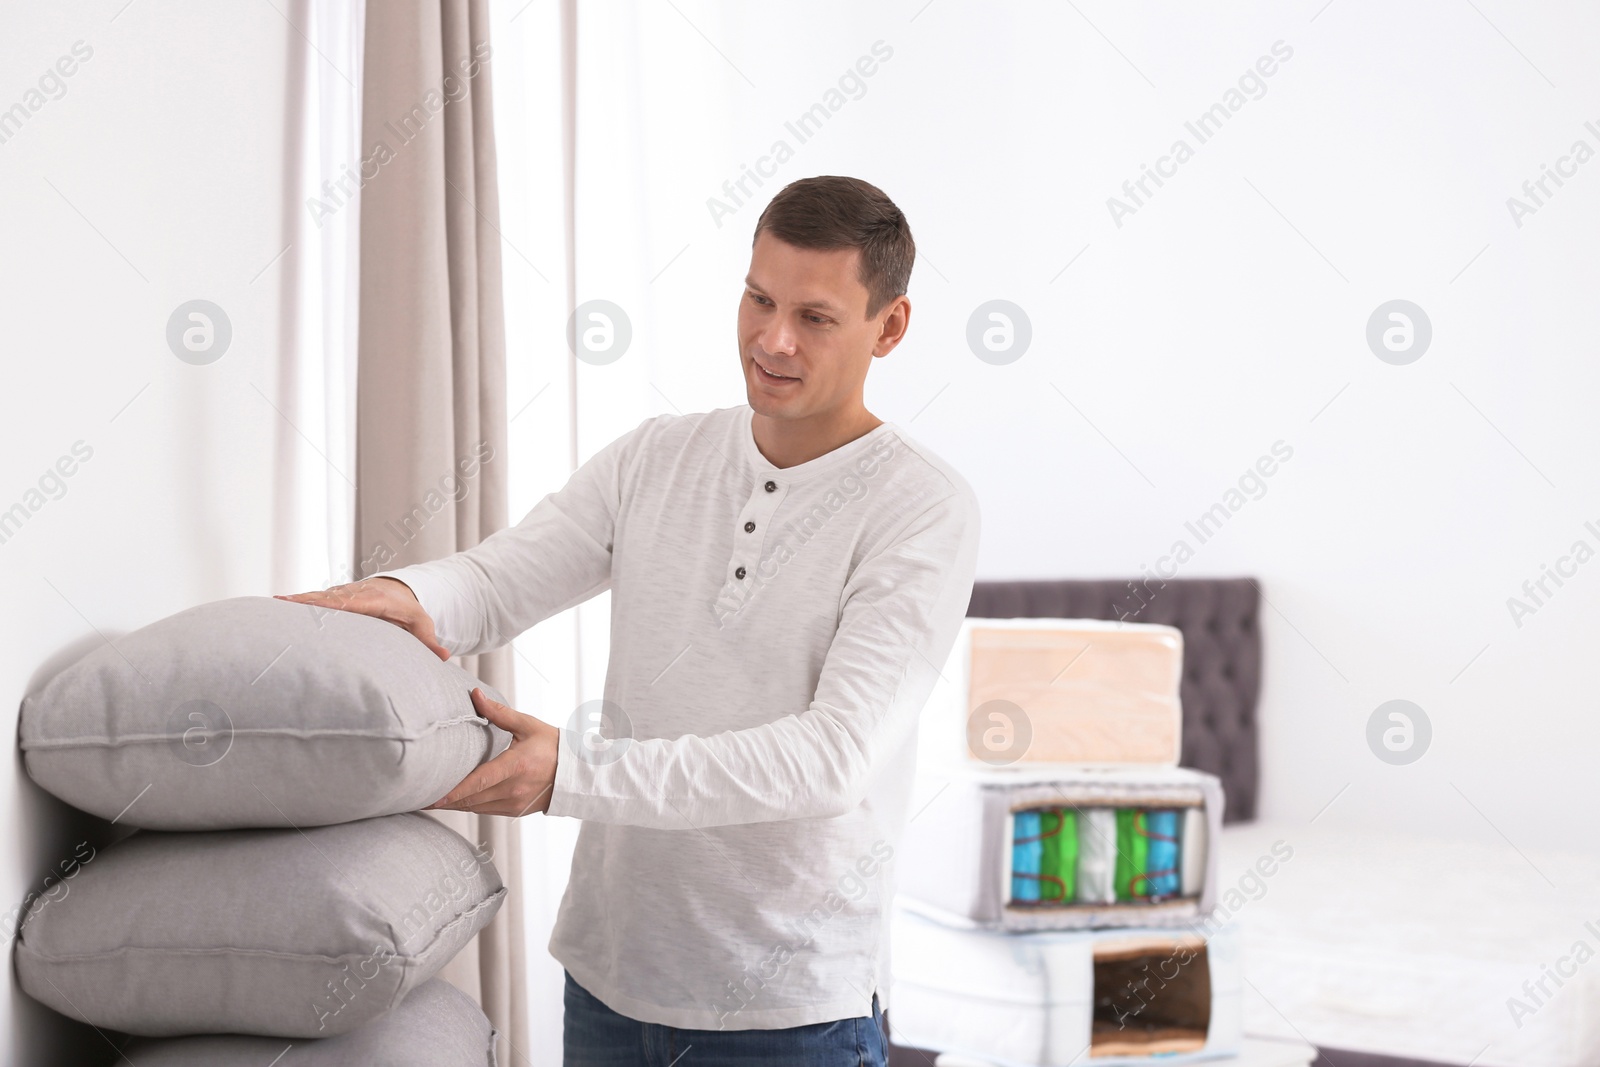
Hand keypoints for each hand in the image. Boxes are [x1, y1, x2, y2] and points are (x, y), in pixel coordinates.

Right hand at [274, 577, 449, 660]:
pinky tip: (272, 607)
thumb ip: (429, 641)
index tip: (315, 605)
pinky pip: (311, 601)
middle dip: (305, 602)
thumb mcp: (422, 624)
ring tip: (269, 605)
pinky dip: (294, 604)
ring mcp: (339, 595)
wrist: (399, 591)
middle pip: (326, 598)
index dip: (332, 604)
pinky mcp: (331, 600)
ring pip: (315, 598)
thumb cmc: (409, 612)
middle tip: (280, 604)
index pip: (351, 603)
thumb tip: (444, 656)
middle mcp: (352, 594)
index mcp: (374, 600)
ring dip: (294, 603)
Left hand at [426, 688, 558, 816]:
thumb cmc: (553, 746)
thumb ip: (499, 712)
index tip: (431, 794)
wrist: (577, 773)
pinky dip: (468, 806)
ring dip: (453, 804)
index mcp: (516, 765)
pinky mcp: (515, 811)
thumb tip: (474, 695)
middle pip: (470, 799)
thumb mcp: (527, 725)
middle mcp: (514, 789)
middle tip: (418, 796)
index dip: (452, 791)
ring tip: (429, 799)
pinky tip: (454, 800)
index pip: (478, 782)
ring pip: (475, 808)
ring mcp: (514, 803)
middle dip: (444, 800)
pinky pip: (484, 811)